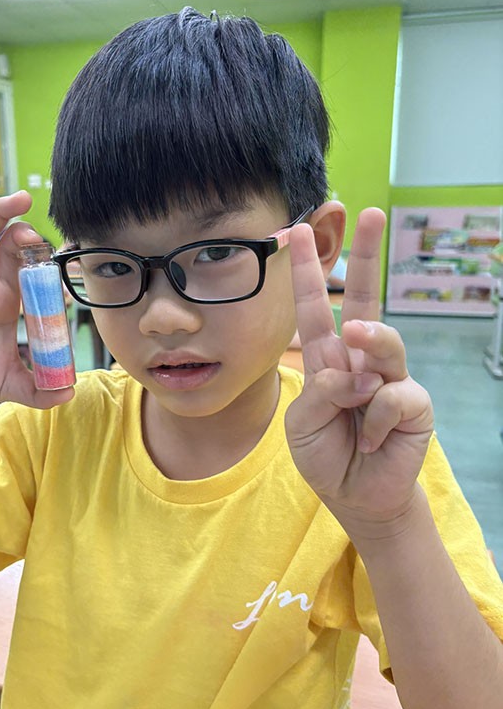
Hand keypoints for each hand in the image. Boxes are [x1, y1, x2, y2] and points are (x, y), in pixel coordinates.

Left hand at [284, 208, 433, 536]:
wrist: (354, 495)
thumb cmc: (325, 453)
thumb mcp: (302, 422)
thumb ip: (320, 390)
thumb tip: (357, 369)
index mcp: (328, 357)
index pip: (316, 307)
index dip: (306, 271)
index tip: (295, 230)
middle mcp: (361, 358)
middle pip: (367, 299)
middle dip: (367, 255)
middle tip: (369, 213)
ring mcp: (389, 377)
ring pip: (384, 341)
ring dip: (368, 353)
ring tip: (356, 389)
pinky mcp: (413, 403)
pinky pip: (392, 395)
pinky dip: (373, 421)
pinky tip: (369, 439)